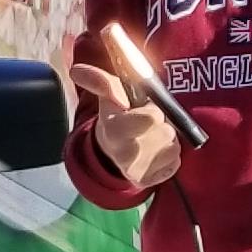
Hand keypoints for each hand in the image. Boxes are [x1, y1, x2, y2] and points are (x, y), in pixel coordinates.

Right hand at [70, 63, 181, 188]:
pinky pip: (175, 163)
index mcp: (114, 131)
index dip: (152, 112)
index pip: (151, 118)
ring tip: (150, 137)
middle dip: (162, 123)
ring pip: (173, 147)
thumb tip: (76, 71)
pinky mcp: (149, 181)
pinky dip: (170, 156)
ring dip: (167, 139)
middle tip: (148, 123)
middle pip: (167, 132)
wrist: (112, 150)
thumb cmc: (116, 117)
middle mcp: (125, 155)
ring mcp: (137, 170)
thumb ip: (99, 81)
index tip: (145, 111)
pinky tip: (154, 152)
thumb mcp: (108, 98)